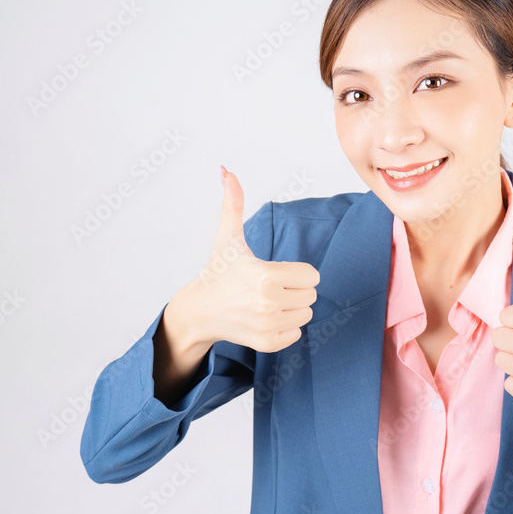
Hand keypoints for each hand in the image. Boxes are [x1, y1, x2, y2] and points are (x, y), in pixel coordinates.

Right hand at [164, 167, 319, 353]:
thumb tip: (225, 170)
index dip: (297, 272)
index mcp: (265, 274)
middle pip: (311, 295)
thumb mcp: (227, 236)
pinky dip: (286, 327)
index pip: (312, 275)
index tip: (276, 271)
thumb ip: (232, 202)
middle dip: (296, 290)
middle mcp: (268, 302)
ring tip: (268, 302)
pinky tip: (265, 319)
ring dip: (293, 308)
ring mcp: (267, 325)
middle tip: (271, 287)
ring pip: (306, 314)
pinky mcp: (267, 343)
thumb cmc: (219, 270)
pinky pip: (297, 334)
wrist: (200, 310)